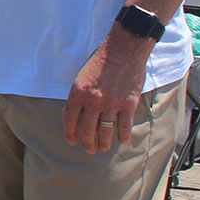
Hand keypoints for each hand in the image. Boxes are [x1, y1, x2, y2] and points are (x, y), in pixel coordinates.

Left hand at [64, 34, 146, 153]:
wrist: (123, 50)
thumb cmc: (100, 61)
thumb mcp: (81, 77)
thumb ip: (78, 96)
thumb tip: (73, 114)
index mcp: (78, 93)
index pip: (70, 120)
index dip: (70, 134)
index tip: (72, 141)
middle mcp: (93, 101)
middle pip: (88, 130)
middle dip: (87, 143)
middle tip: (89, 149)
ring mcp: (112, 104)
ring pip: (106, 131)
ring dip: (104, 143)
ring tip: (103, 148)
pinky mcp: (128, 104)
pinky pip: (125, 126)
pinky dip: (123, 136)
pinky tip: (121, 139)